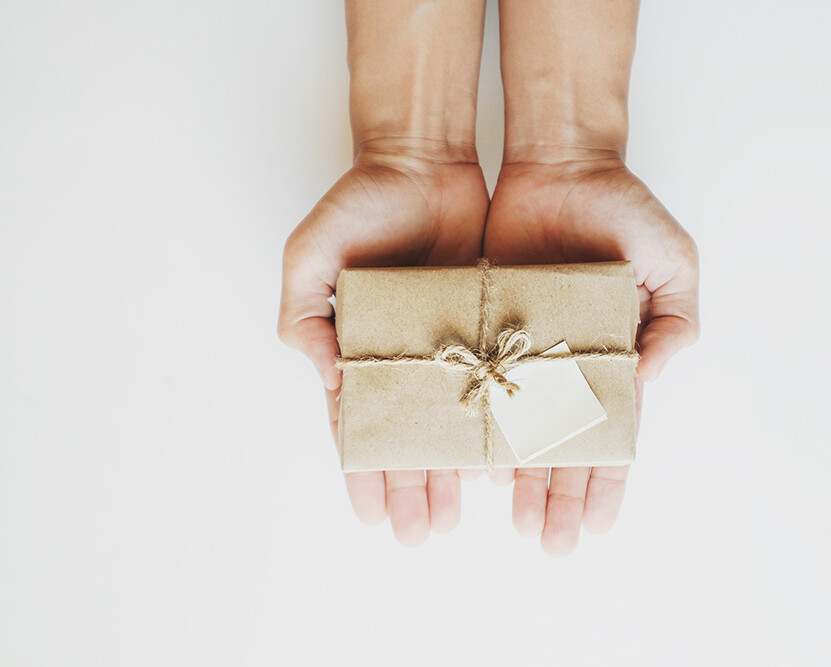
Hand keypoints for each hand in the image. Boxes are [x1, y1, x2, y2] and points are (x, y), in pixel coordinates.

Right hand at [279, 145, 488, 544]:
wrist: (424, 159)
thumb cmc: (359, 201)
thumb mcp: (310, 253)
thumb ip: (304, 314)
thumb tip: (326, 376)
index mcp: (357, 346)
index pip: (359, 424)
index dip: (365, 470)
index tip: (373, 515)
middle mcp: (403, 353)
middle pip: (408, 434)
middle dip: (411, 487)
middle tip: (421, 533)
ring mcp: (449, 342)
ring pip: (453, 421)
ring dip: (452, 469)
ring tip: (458, 514)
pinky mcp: (489, 323)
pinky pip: (496, 382)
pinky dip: (495, 421)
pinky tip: (500, 462)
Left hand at [483, 153, 699, 555]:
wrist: (562, 165)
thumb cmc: (625, 209)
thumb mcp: (672, 260)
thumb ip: (675, 321)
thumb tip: (649, 380)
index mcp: (615, 357)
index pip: (610, 435)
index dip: (605, 482)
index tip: (596, 528)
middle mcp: (568, 363)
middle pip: (563, 445)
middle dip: (559, 496)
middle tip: (549, 544)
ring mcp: (524, 348)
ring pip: (519, 427)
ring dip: (518, 478)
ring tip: (512, 522)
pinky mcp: (485, 326)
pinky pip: (479, 386)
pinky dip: (479, 424)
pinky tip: (473, 467)